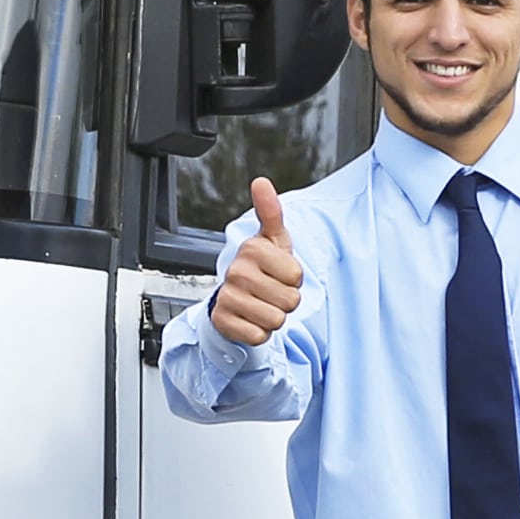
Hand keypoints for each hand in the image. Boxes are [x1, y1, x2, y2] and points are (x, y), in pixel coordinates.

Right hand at [208, 177, 304, 346]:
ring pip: (275, 320)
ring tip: (261, 304)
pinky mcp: (223, 321)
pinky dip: (259, 332)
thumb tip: (261, 182)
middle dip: (286, 301)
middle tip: (270, 291)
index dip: (294, 279)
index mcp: (252, 249)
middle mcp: (236, 271)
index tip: (279, 273)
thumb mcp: (272, 239)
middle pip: (289, 301)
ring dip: (273, 317)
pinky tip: (250, 319)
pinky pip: (259, 335)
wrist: (234, 298)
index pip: (297, 276)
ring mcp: (228, 297)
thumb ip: (270, 212)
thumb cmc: (260, 268)